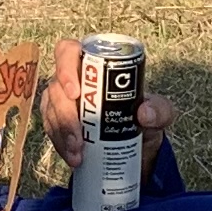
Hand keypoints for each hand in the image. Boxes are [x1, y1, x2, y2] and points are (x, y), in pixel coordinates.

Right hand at [39, 52, 175, 165]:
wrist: (136, 145)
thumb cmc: (145, 117)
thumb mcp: (160, 113)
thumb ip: (160, 110)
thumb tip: (144, 114)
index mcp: (94, 65)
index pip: (68, 52)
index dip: (65, 68)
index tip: (75, 92)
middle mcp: (73, 79)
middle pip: (56, 88)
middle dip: (65, 115)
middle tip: (79, 138)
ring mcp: (61, 101)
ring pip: (50, 111)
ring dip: (62, 134)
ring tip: (78, 155)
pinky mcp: (57, 121)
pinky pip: (51, 130)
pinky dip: (60, 145)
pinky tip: (73, 158)